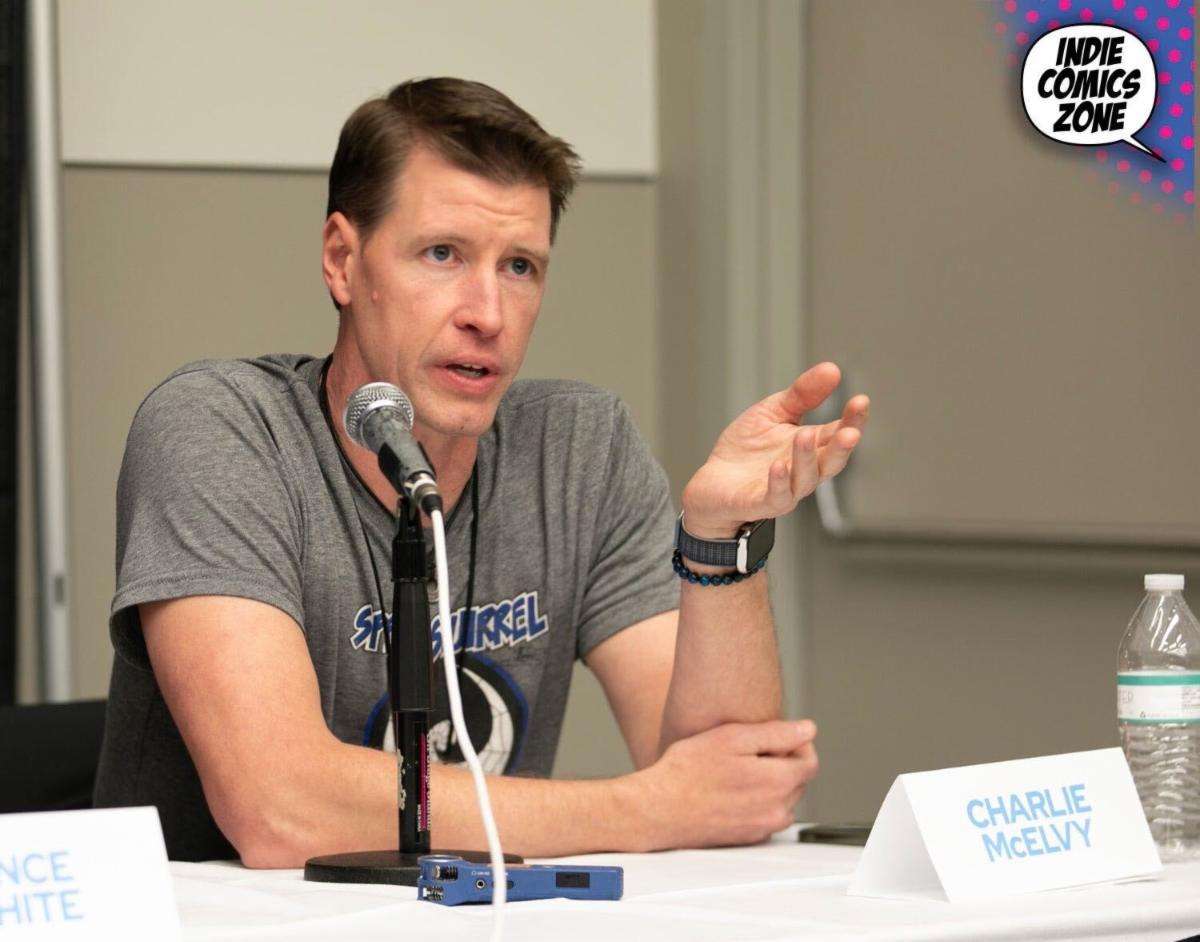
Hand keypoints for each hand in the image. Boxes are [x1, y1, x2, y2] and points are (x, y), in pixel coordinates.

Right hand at [629, 720, 818, 850]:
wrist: (659, 809)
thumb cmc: (688, 771)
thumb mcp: (731, 737)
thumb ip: (776, 733)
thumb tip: (809, 730)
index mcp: (777, 783)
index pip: (810, 762)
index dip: (797, 743)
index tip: (776, 736)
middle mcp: (775, 811)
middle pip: (798, 781)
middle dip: (783, 762)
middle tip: (749, 750)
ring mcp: (762, 828)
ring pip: (783, 800)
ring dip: (771, 783)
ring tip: (739, 770)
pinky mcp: (747, 838)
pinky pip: (766, 816)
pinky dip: (758, 802)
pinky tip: (731, 790)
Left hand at [681, 362, 867, 536]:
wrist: (713, 482)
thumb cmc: (747, 449)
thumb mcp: (773, 412)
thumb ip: (802, 394)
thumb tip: (833, 369)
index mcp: (811, 446)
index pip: (838, 433)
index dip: (852, 419)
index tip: (861, 401)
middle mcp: (804, 470)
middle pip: (831, 461)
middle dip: (842, 446)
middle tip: (851, 431)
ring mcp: (786, 490)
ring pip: (806, 479)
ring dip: (807, 459)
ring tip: (805, 436)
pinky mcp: (762, 503)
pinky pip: (777, 496)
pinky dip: (779, 482)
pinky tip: (778, 467)